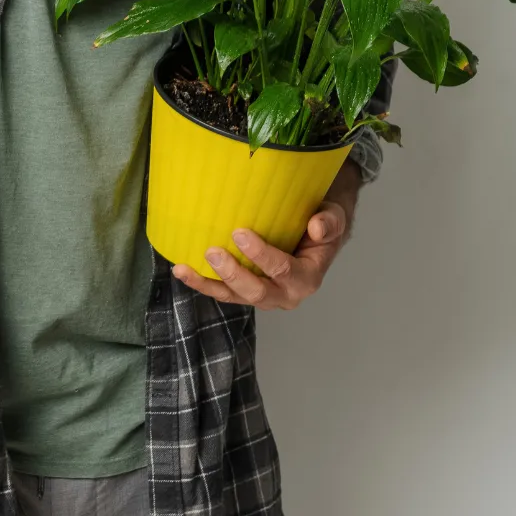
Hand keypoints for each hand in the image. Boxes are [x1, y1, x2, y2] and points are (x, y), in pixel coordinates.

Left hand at [172, 163, 360, 308]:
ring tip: (184, 269)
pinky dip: (202, 283)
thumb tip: (316, 226)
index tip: (240, 233)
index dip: (262, 256)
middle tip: (213, 252)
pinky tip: (182, 270)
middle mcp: (286, 294)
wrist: (315, 234)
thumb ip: (329, 222)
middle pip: (257, 292)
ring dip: (208, 284)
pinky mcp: (245, 292)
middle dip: (234, 274)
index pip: (284, 271)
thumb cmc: (321, 225)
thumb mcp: (334, 218)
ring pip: (234, 296)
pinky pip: (222, 292)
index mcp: (308, 278)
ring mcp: (263, 296)